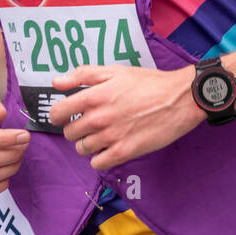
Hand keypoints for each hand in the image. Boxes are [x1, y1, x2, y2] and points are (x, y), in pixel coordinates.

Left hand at [48, 64, 202, 169]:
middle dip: (76, 129)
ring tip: (102, 135)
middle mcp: (99, 118)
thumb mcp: (115, 71)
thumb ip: (82, 75)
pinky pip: (97, 163)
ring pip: (82, 149)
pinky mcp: (124, 152)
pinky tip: (109, 148)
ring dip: (87, 144)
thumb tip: (56, 82)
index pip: (57, 113)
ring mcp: (111, 137)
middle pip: (69, 133)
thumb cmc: (148, 83)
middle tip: (90, 124)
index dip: (59, 115)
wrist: (179, 99)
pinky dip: (100, 158)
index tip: (66, 115)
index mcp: (94, 96)